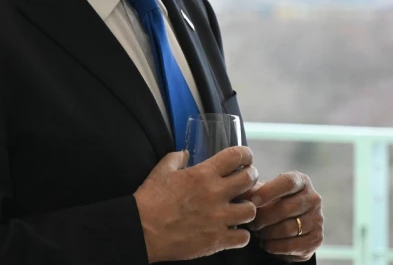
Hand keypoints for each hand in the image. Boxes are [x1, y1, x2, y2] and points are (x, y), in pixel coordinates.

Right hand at [134, 146, 258, 262]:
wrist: (141, 230)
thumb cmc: (150, 200)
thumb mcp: (161, 171)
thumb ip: (176, 159)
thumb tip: (186, 153)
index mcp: (203, 174)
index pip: (236, 156)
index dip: (245, 155)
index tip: (246, 159)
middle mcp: (215, 194)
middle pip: (250, 179)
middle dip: (251, 178)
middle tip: (245, 182)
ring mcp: (218, 218)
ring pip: (251, 210)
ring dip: (247, 209)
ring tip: (240, 210)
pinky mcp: (216, 240)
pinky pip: (242, 237)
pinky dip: (240, 235)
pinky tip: (233, 232)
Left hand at [245, 172, 323, 261]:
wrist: (290, 226)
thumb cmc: (272, 204)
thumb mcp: (263, 193)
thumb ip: (252, 191)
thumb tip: (238, 193)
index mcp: (301, 181)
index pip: (288, 183)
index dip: (269, 192)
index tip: (253, 202)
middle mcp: (313, 198)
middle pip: (286, 208)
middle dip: (263, 218)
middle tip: (251, 224)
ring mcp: (317, 219)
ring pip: (288, 228)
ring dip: (268, 233)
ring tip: (258, 233)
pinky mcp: (316, 238)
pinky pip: (291, 245)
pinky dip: (274, 246)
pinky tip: (266, 244)